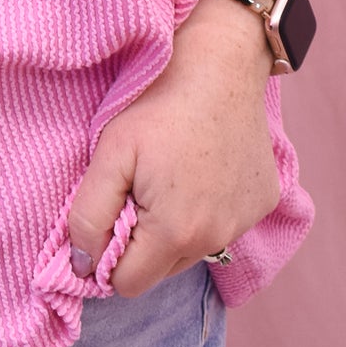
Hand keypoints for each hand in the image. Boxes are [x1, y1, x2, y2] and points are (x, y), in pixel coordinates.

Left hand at [67, 0, 281, 297]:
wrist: (221, 62)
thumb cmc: (158, 101)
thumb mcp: (109, 152)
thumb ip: (88, 214)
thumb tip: (82, 264)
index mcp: (176, 233)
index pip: (127, 285)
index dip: (106, 256)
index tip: (107, 215)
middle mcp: (218, 239)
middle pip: (161, 269)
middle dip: (141, 240)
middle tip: (137, 185)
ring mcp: (246, 222)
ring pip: (193, 248)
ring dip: (175, 225)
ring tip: (169, 171)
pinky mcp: (263, 202)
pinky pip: (224, 223)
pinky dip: (208, 206)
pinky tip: (200, 164)